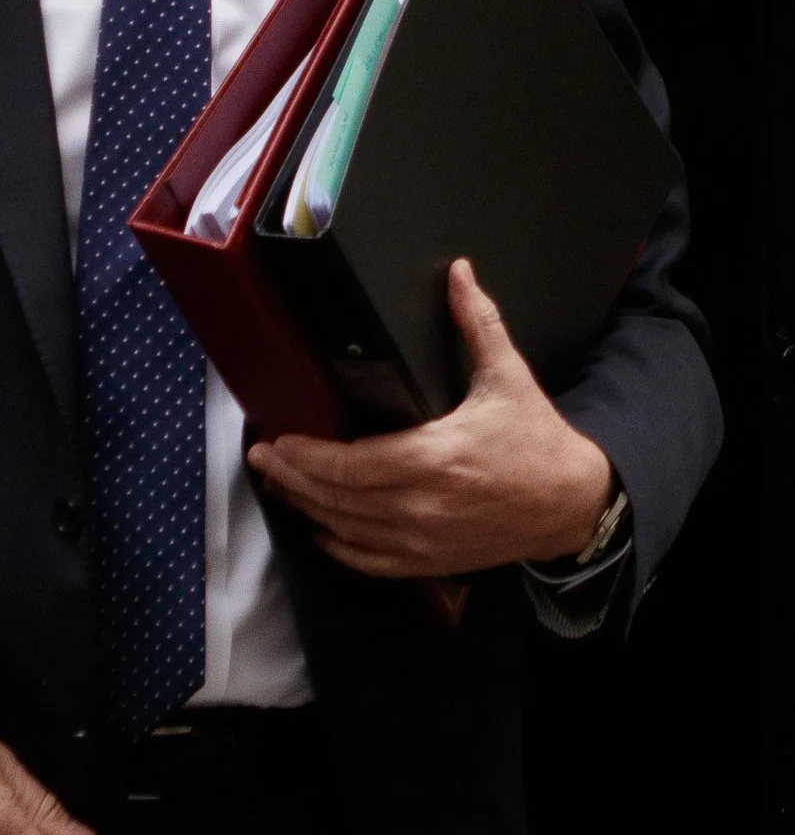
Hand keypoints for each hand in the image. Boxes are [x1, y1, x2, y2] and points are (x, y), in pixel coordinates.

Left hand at [247, 258, 613, 578]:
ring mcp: (427, 539)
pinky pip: (374, 561)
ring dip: (308, 508)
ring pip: (348, 530)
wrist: (574, 503)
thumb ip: (477, 322)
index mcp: (436, 457)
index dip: (306, 454)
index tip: (276, 437)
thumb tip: (457, 272)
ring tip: (279, 484)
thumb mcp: (508, 376)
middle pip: (339, 497)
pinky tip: (321, 529)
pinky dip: (341, 546)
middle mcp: (424, 504)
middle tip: (260, 456)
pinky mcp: (434, 561)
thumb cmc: (537, 441)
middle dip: (292, 477)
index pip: (352, 462)